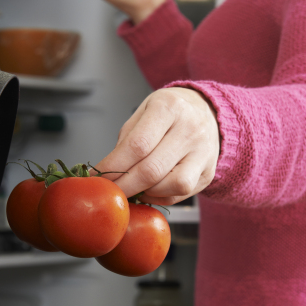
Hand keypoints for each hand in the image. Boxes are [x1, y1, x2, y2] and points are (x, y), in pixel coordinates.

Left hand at [94, 87, 220, 204]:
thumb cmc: (170, 113)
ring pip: (172, 186)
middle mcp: (190, 130)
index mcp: (169, 108)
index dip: (113, 165)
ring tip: (132, 187)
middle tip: (109, 190)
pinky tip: (149, 190)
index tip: (98, 175)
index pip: (137, 144)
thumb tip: (107, 171)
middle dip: (124, 185)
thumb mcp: (144, 112)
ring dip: (145, 193)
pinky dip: (159, 197)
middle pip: (152, 169)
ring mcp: (203, 153)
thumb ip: (126, 140)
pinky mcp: (208, 173)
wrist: (208, 112)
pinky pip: (180, 194)